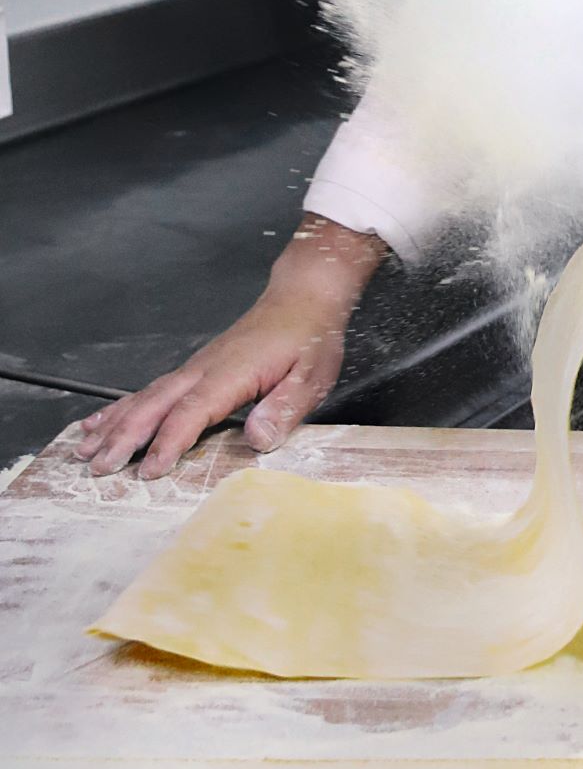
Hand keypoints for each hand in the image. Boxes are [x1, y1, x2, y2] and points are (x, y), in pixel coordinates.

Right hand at [73, 217, 386, 479]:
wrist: (303, 296)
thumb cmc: (310, 337)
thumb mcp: (313, 374)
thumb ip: (286, 406)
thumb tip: (258, 438)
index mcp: (232, 373)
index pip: (193, 411)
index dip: (170, 442)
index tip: (149, 471)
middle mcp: (204, 368)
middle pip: (156, 404)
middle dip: (125, 437)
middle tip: (99, 468)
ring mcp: (195, 366)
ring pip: (146, 397)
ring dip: (114, 424)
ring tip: (83, 450)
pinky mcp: (195, 368)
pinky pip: (151, 390)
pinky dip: (122, 407)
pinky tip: (102, 422)